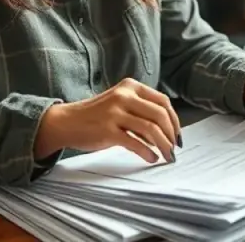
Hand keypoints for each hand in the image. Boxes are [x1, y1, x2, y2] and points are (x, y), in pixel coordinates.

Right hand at [34, 78, 180, 163]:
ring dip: (163, 145)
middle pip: (160, 114)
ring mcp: (115, 113)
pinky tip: (151, 158)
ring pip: (151, 129)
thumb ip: (141, 111)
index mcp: (130, 86)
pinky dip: (147, 153)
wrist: (66, 122)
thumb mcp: (120, 103)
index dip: (174, 119)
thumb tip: (166, 132)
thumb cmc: (96, 115)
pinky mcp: (108, 130)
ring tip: (167, 156)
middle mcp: (124, 96)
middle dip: (172, 134)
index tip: (177, 134)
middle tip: (174, 148)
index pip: (163, 100)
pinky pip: (135, 143)